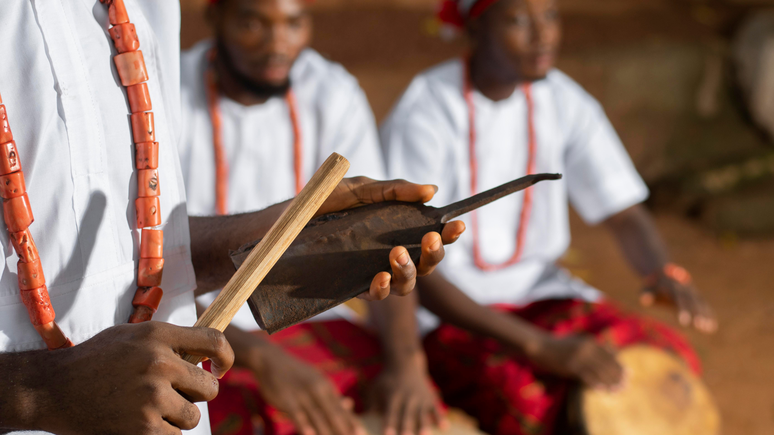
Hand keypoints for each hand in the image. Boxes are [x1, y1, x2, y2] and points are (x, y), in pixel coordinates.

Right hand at [35, 322, 233, 434]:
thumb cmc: (95, 360)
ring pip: (193, 416)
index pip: (214, 340)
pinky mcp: (144, 427)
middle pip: (210, 387)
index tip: (220, 368)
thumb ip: (168, 342)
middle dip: (196, 395)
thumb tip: (207, 354)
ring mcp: (151, 396)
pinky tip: (140, 422)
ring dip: (177, 418)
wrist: (52, 389)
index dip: (225, 357)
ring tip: (148, 409)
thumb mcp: (132, 336)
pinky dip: (162, 434)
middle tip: (174, 395)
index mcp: (158, 335)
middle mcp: (159, 363)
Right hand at [249, 345, 363, 434]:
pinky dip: (304, 425)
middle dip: (343, 431)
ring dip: (327, 433)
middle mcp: (318, 390)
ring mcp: (302, 395)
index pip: (342, 409)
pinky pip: (297, 415)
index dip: (352, 423)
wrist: (271, 359)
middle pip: (334, 415)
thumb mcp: (316, 381)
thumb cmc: (296, 374)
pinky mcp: (287, 399)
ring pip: (318, 418)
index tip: (363, 434)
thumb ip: (331, 395)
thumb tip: (350, 403)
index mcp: (326, 387)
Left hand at [317, 177, 465, 300]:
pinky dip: (383, 288)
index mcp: (397, 231)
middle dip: (434, 254)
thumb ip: (394, 190)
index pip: (430, 237)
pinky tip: (381, 276)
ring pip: (407, 284)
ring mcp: (373, 272)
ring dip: (409, 271)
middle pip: (426, 264)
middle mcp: (389, 255)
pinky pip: (377, 295)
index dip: (448, 234)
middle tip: (430, 238)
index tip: (456, 224)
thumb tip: (431, 190)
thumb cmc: (324, 203)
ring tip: (397, 254)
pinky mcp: (353, 287)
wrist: (282, 223)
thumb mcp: (359, 189)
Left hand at [368, 355, 446, 434]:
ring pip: (422, 413)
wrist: (405, 363)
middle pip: (407, 415)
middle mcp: (408, 397)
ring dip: (424, 425)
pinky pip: (436, 408)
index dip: (389, 424)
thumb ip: (371, 404)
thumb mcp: (375, 387)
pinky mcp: (431, 397)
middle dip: (407, 427)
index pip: (390, 413)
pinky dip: (440, 417)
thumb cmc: (386, 380)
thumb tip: (364, 420)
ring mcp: (421, 397)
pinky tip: (444, 427)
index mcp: (393, 396)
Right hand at [527, 335, 623, 390]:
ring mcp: (579, 357)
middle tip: (625, 386)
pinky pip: (587, 376)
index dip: (620, 365)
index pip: (610, 355)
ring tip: (616, 390)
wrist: (540, 346)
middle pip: (607, 364)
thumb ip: (592, 346)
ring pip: (599, 371)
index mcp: (590, 341)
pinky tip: (601, 390)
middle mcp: (587, 348)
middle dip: (617, 376)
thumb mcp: (577, 341)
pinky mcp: (571, 366)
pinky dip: (595, 384)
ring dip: (609, 382)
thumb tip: (609, 352)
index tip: (628, 374)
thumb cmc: (559, 345)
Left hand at [641, 274, 716, 332]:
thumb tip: (644, 300)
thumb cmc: (652, 286)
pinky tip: (712, 326)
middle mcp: (684, 289)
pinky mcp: (695, 295)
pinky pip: (703, 305)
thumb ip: (646, 293)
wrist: (663, 272)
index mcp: (673, 287)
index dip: (682, 310)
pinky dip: (708, 314)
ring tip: (708, 329)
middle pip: (692, 302)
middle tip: (700, 327)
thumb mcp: (646, 288)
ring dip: (705, 315)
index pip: (679, 299)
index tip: (684, 323)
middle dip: (697, 314)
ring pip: (700, 303)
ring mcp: (691, 291)